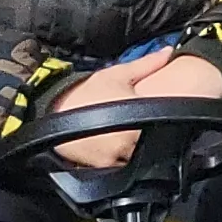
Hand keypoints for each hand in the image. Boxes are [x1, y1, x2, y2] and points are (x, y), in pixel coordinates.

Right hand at [44, 51, 221, 168]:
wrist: (53, 106)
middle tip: (138, 128)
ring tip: (123, 139)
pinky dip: (117, 162)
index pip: (163, 131)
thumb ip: (147, 64)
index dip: (164, 127)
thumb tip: (169, 52)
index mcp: (138, 121)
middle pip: (150, 148)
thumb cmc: (88, 91)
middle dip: (148, 140)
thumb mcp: (119, 75)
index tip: (157, 121)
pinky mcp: (99, 167)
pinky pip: (116, 170)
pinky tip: (110, 149)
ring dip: (133, 153)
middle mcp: (127, 144)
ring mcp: (113, 158)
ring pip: (134, 161)